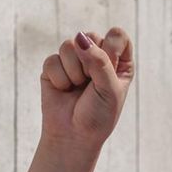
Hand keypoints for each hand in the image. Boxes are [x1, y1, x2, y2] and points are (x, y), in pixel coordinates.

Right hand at [39, 28, 134, 156]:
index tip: (109, 72)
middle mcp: (97, 56)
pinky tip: (64, 90)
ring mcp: (74, 59)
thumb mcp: (109, 89)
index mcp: (119, 61)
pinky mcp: (54, 66)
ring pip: (69, 45)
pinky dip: (59, 79)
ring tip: (77, 88)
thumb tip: (80, 37)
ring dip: (74, 72)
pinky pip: (53, 60)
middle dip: (89, 63)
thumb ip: (99, 61)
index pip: (117, 35)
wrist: (73, 136)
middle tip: (90, 85)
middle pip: (90, 36)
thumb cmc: (98, 115)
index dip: (111, 50)